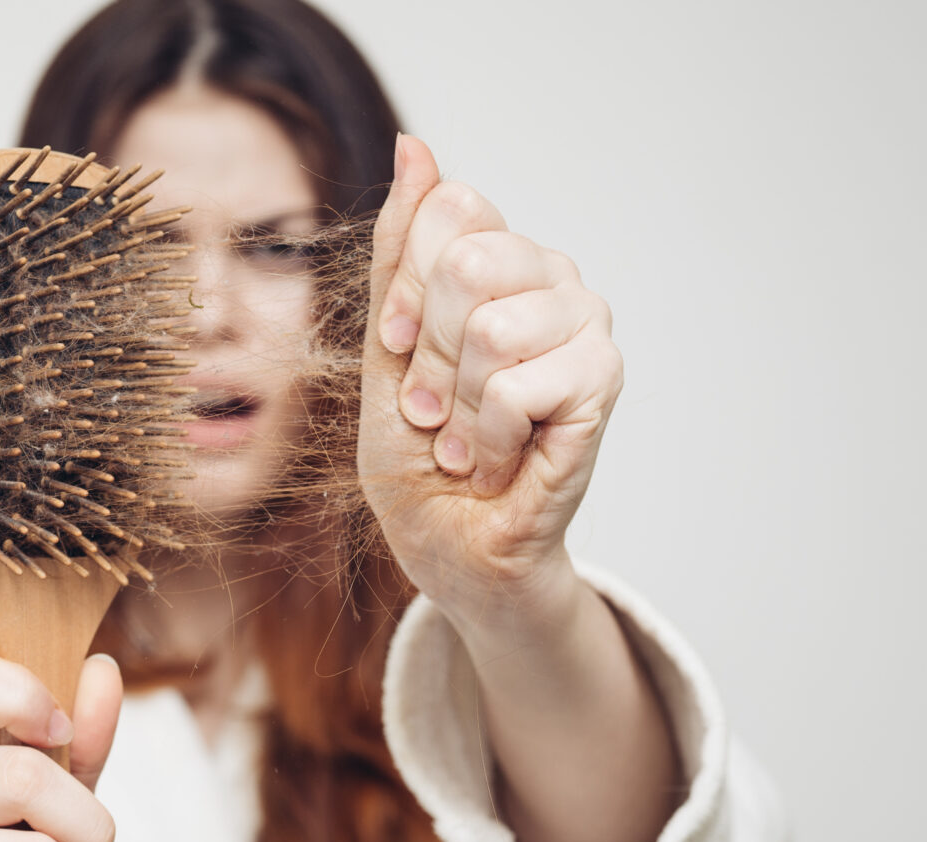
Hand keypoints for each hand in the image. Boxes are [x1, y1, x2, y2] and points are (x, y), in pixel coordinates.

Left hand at [358, 135, 622, 627]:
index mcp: (500, 259)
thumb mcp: (386, 349)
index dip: (406, 295)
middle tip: (437, 410)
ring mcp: (585, 325)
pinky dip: (487, 439)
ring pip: (492, 328)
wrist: (451, 544)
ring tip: (468, 440)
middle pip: (468, 262)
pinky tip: (500, 460)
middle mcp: (552, 277)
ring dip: (458, 408)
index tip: (401, 354)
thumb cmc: (418, 455)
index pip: (449, 211)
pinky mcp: (603, 381)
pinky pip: (517, 386)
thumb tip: (415, 148)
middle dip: (429, 357)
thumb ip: (402, 256)